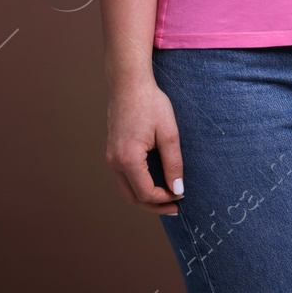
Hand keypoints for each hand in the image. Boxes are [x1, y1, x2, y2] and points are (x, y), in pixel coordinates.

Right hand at [105, 75, 184, 215]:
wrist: (129, 84)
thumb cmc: (151, 104)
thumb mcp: (168, 133)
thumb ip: (173, 163)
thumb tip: (177, 189)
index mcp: (128, 159)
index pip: (145, 193)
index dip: (165, 199)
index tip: (182, 195)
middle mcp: (114, 162)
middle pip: (132, 197)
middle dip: (154, 206)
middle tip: (176, 208)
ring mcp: (109, 158)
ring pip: (125, 190)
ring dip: (145, 198)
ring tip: (166, 199)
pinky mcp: (111, 152)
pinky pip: (123, 178)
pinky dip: (137, 186)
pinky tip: (154, 183)